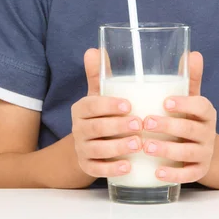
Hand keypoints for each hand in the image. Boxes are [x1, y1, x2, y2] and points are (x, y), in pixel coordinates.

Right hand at [71, 48, 142, 177]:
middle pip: (96, 128)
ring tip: (138, 144)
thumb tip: (95, 49)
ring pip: (97, 149)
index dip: (109, 105)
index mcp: (82, 108)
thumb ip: (99, 74)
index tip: (129, 105)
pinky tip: (128, 167)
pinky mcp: (87, 167)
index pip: (92, 104)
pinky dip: (112, 169)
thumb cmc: (100, 114)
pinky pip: (97, 170)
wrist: (86, 146)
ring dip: (118, 148)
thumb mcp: (98, 94)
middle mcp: (78, 128)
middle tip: (140, 124)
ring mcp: (82, 149)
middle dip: (118, 126)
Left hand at [142, 51, 216, 183]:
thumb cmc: (189, 119)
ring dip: (166, 150)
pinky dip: (173, 175)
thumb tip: (192, 52)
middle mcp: (208, 133)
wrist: (204, 152)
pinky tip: (156, 173)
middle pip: (191, 130)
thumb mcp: (191, 98)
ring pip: (188, 154)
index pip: (201, 106)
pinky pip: (188, 176)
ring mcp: (204, 154)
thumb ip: (189, 78)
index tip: (164, 102)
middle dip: (168, 127)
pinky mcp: (199, 172)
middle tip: (145, 122)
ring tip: (145, 147)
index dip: (184, 104)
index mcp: (206, 112)